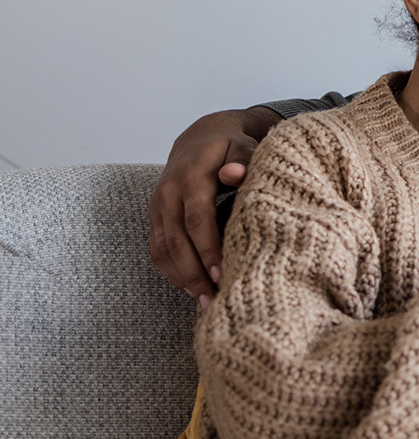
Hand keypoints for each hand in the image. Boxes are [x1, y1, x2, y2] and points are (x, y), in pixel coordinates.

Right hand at [148, 107, 275, 303]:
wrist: (200, 137)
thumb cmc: (231, 146)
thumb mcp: (242, 146)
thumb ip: (243, 160)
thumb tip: (235, 174)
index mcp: (191, 177)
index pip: (197, 218)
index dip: (208, 248)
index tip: (222, 274)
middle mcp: (168, 193)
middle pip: (176, 240)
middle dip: (193, 272)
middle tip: (213, 300)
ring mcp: (157, 206)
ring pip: (162, 248)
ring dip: (181, 277)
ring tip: (204, 302)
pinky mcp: (155, 216)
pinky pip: (157, 248)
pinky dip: (170, 270)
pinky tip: (189, 288)